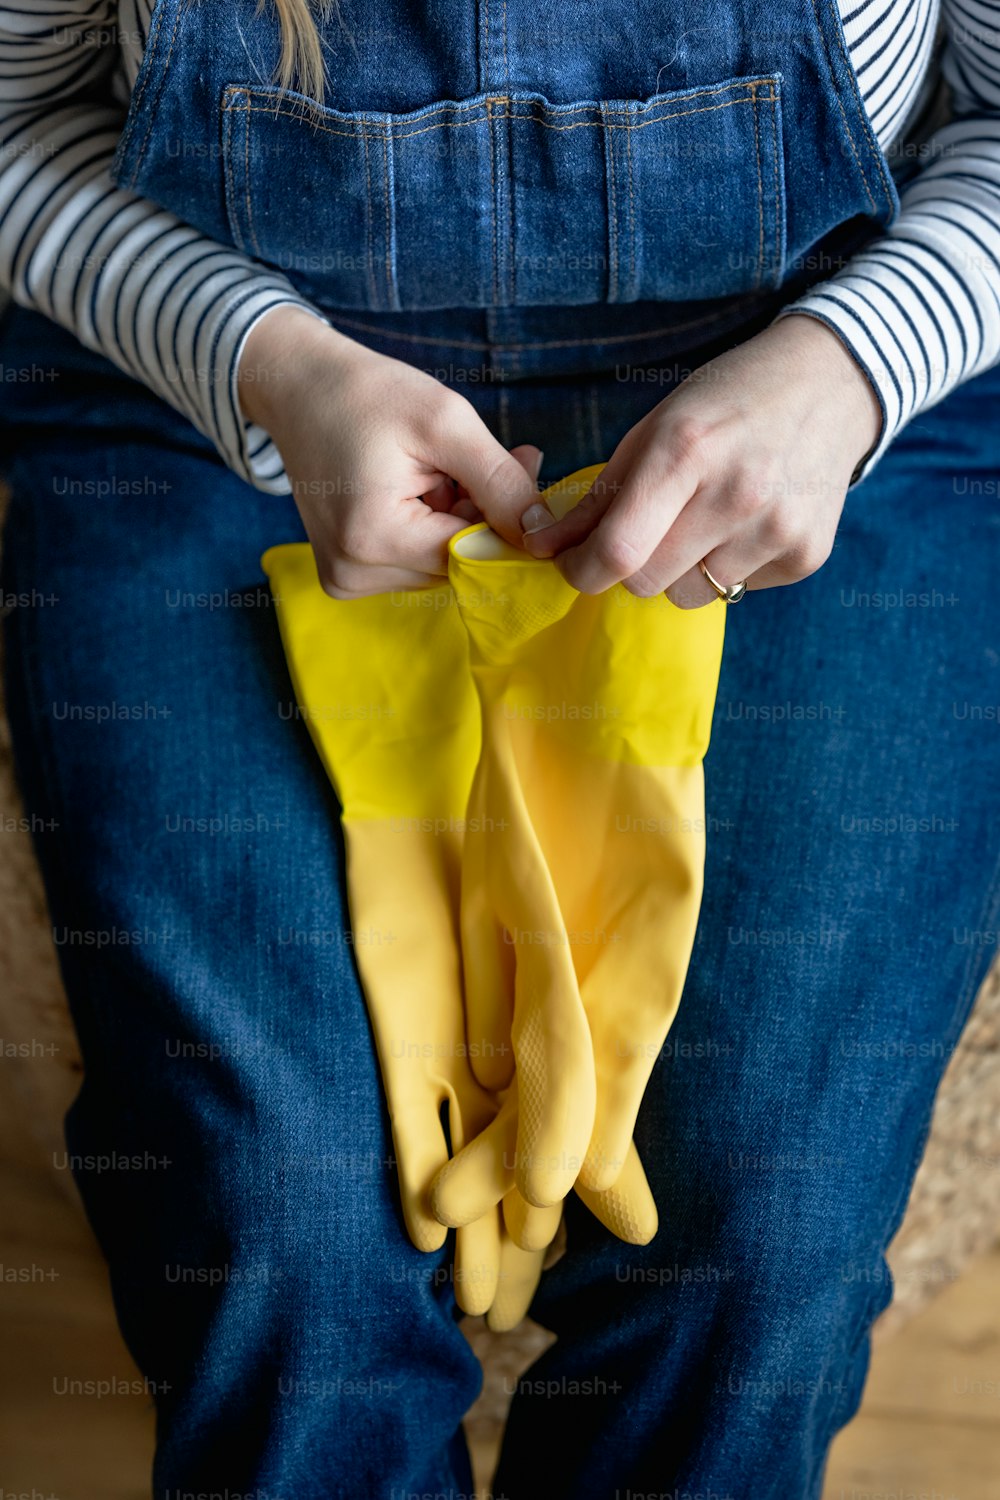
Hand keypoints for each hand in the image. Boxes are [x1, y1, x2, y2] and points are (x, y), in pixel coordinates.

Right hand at [238, 306, 541, 595]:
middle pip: (456, 565)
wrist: (298, 388)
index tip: (521, 465)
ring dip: (455, 522)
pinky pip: (413, 564)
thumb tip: (544, 532)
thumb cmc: (368, 394)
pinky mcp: (344, 576)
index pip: (473, 555)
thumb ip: (500, 481)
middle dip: (481, 516)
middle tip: (482, 457)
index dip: (506, 516)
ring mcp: (344, 580)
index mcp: (373, 540)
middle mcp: (353, 574)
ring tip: (440, 469)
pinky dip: (429, 530)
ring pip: (439, 567)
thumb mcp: (445, 423)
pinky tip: (419, 490)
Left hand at [518, 314, 882, 604]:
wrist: (830, 384)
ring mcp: (777, 528)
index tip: (574, 564)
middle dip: (630, 566)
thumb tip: (538, 545)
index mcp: (685, 451)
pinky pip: (738, 589)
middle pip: (647, 582)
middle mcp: (736, 493)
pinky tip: (746, 521)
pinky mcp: (806, 555)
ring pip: (691, 594)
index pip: (617, 551)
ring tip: (704, 519)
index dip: (582, 571)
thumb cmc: (725, 403)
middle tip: (644, 533)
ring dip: (681, 570)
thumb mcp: (654, 430)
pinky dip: (727, 566)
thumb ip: (597, 497)